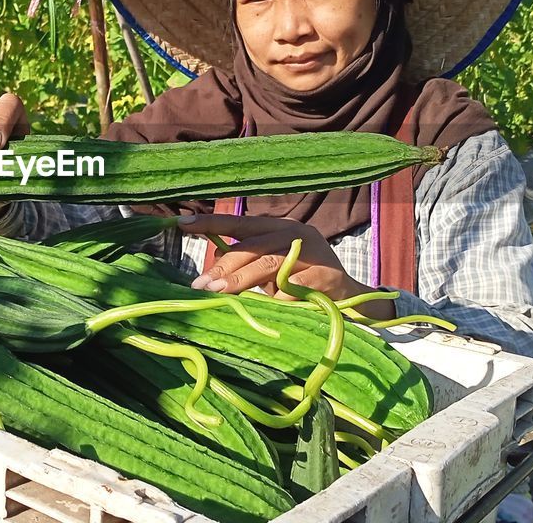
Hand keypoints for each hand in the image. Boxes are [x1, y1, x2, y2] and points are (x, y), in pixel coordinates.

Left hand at [177, 214, 395, 318]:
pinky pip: (290, 290)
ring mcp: (312, 253)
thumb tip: (209, 276)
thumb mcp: (274, 269)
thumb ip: (249, 264)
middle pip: (252, 247)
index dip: (211, 223)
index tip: (182, 224)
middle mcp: (295, 233)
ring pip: (268, 264)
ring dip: (240, 280)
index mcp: (279, 227)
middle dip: (223, 266)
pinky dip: (275, 301)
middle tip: (200, 284)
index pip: (240, 223)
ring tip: (218, 293)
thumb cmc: (303, 282)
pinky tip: (267, 310)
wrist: (350, 298)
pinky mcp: (324, 275)